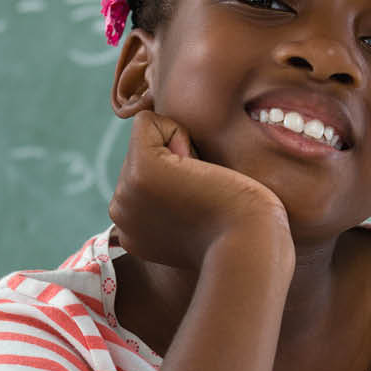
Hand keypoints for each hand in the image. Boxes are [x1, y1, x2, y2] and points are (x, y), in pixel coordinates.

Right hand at [109, 110, 291, 271]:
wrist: (250, 248)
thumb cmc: (240, 233)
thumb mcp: (195, 220)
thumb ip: (174, 200)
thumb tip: (178, 162)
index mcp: (132, 230)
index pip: (145, 176)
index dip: (180, 177)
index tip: (201, 206)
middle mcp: (121, 214)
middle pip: (142, 155)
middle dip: (177, 163)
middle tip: (205, 198)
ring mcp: (125, 193)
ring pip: (146, 139)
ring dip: (181, 152)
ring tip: (201, 189)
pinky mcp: (141, 170)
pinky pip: (147, 121)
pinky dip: (178, 132)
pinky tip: (197, 167)